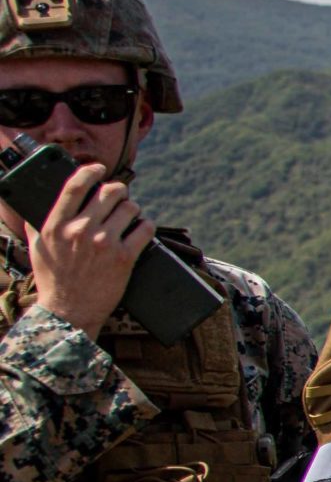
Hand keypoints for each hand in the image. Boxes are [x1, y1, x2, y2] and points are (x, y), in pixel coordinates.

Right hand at [27, 160, 152, 337]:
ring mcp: (104, 243)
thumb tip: (33, 207)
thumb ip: (37, 226)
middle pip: (109, 192)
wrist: (69, 312)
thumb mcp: (37, 249)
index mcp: (56, 226)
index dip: (90, 171)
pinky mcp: (125, 258)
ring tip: (128, 216)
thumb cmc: (52, 281)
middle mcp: (80, 230)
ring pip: (130, 208)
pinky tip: (141, 229)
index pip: (75, 186)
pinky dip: (146, 226)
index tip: (98, 169)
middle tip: (119, 196)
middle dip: (117, 191)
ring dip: (132, 209)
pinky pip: (145, 229)